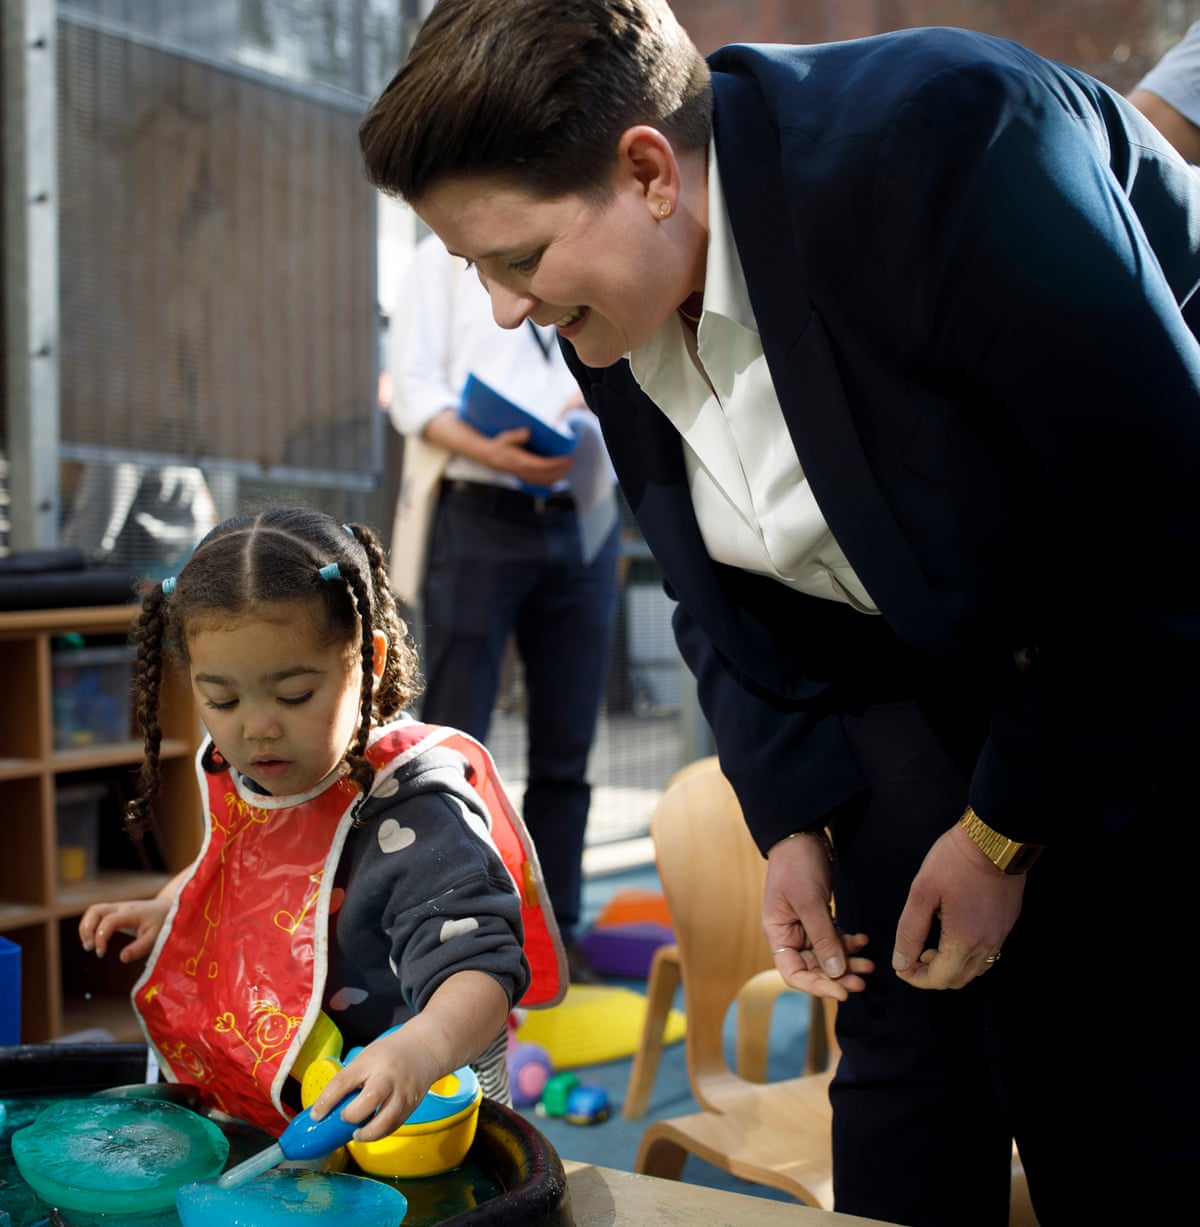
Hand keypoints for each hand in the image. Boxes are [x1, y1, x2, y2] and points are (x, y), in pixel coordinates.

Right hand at [79, 898, 170, 961]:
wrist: (169, 908)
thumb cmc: (163, 924)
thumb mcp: (156, 938)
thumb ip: (139, 948)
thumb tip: (122, 958)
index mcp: (133, 913)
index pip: (110, 921)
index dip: (101, 937)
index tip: (101, 953)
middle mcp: (122, 907)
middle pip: (95, 910)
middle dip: (86, 929)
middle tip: (90, 948)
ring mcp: (117, 907)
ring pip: (93, 911)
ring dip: (85, 928)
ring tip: (89, 946)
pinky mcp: (115, 911)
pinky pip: (96, 914)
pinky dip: (89, 926)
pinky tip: (93, 941)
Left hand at [308, 1027, 441, 1142]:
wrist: (423, 1048)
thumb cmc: (389, 1054)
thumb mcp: (366, 1057)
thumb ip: (351, 1079)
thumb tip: (328, 1106)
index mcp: (370, 1061)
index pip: (344, 1081)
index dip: (327, 1101)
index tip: (316, 1115)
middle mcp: (387, 1076)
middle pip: (369, 1099)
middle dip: (352, 1115)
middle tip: (343, 1118)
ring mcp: (402, 1092)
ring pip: (386, 1119)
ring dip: (368, 1133)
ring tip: (357, 1133)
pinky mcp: (411, 1105)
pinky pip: (394, 1125)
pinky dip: (380, 1133)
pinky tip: (371, 1131)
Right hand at [483, 427, 575, 486]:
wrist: (490, 457)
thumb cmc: (500, 445)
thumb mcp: (506, 437)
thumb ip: (517, 435)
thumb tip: (528, 432)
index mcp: (520, 462)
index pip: (543, 465)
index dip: (557, 464)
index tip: (568, 459)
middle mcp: (524, 472)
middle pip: (548, 475)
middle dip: (562, 469)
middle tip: (572, 461)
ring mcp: (525, 477)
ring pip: (546, 481)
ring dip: (559, 475)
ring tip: (568, 467)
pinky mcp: (527, 479)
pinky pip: (542, 483)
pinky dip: (553, 480)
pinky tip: (559, 474)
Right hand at [763, 832, 873, 999]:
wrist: (801, 835)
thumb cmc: (797, 866)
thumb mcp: (810, 902)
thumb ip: (823, 938)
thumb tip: (836, 973)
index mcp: (778, 933)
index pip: (794, 973)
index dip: (817, 987)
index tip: (843, 992)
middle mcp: (789, 934)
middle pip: (813, 968)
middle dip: (838, 976)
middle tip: (863, 982)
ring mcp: (804, 926)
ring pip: (826, 955)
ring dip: (847, 961)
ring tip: (870, 965)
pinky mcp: (818, 916)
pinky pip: (833, 938)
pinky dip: (848, 942)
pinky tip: (864, 940)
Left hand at [891, 823, 1025, 988]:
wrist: (995, 838)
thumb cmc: (955, 861)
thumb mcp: (922, 892)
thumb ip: (910, 931)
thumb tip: (901, 962)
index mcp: (964, 940)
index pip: (939, 978)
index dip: (916, 978)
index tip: (901, 966)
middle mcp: (987, 944)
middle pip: (958, 980)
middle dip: (932, 975)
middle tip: (914, 956)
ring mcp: (1001, 934)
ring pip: (976, 969)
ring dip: (951, 966)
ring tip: (931, 946)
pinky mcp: (1007, 923)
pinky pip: (988, 953)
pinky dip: (967, 954)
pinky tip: (952, 932)